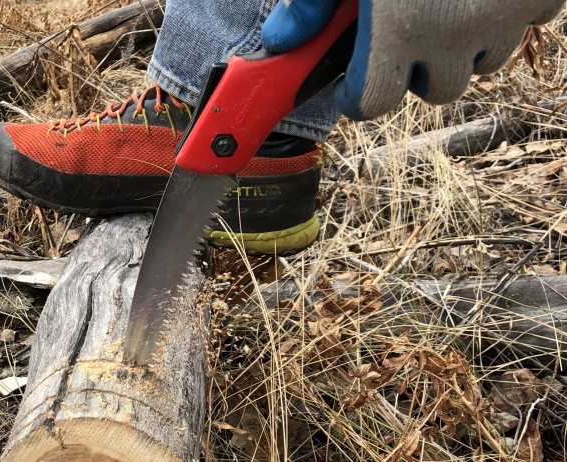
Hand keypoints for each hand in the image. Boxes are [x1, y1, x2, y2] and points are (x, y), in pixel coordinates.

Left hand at [262, 0, 564, 119]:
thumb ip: (311, 2)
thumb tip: (281, 41)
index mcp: (397, 29)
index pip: (375, 102)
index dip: (358, 96)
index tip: (354, 84)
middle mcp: (454, 32)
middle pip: (436, 89)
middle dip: (416, 73)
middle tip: (405, 38)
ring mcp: (504, 12)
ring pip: (485, 64)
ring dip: (464, 49)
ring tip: (446, 8)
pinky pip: (529, 22)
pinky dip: (508, 14)